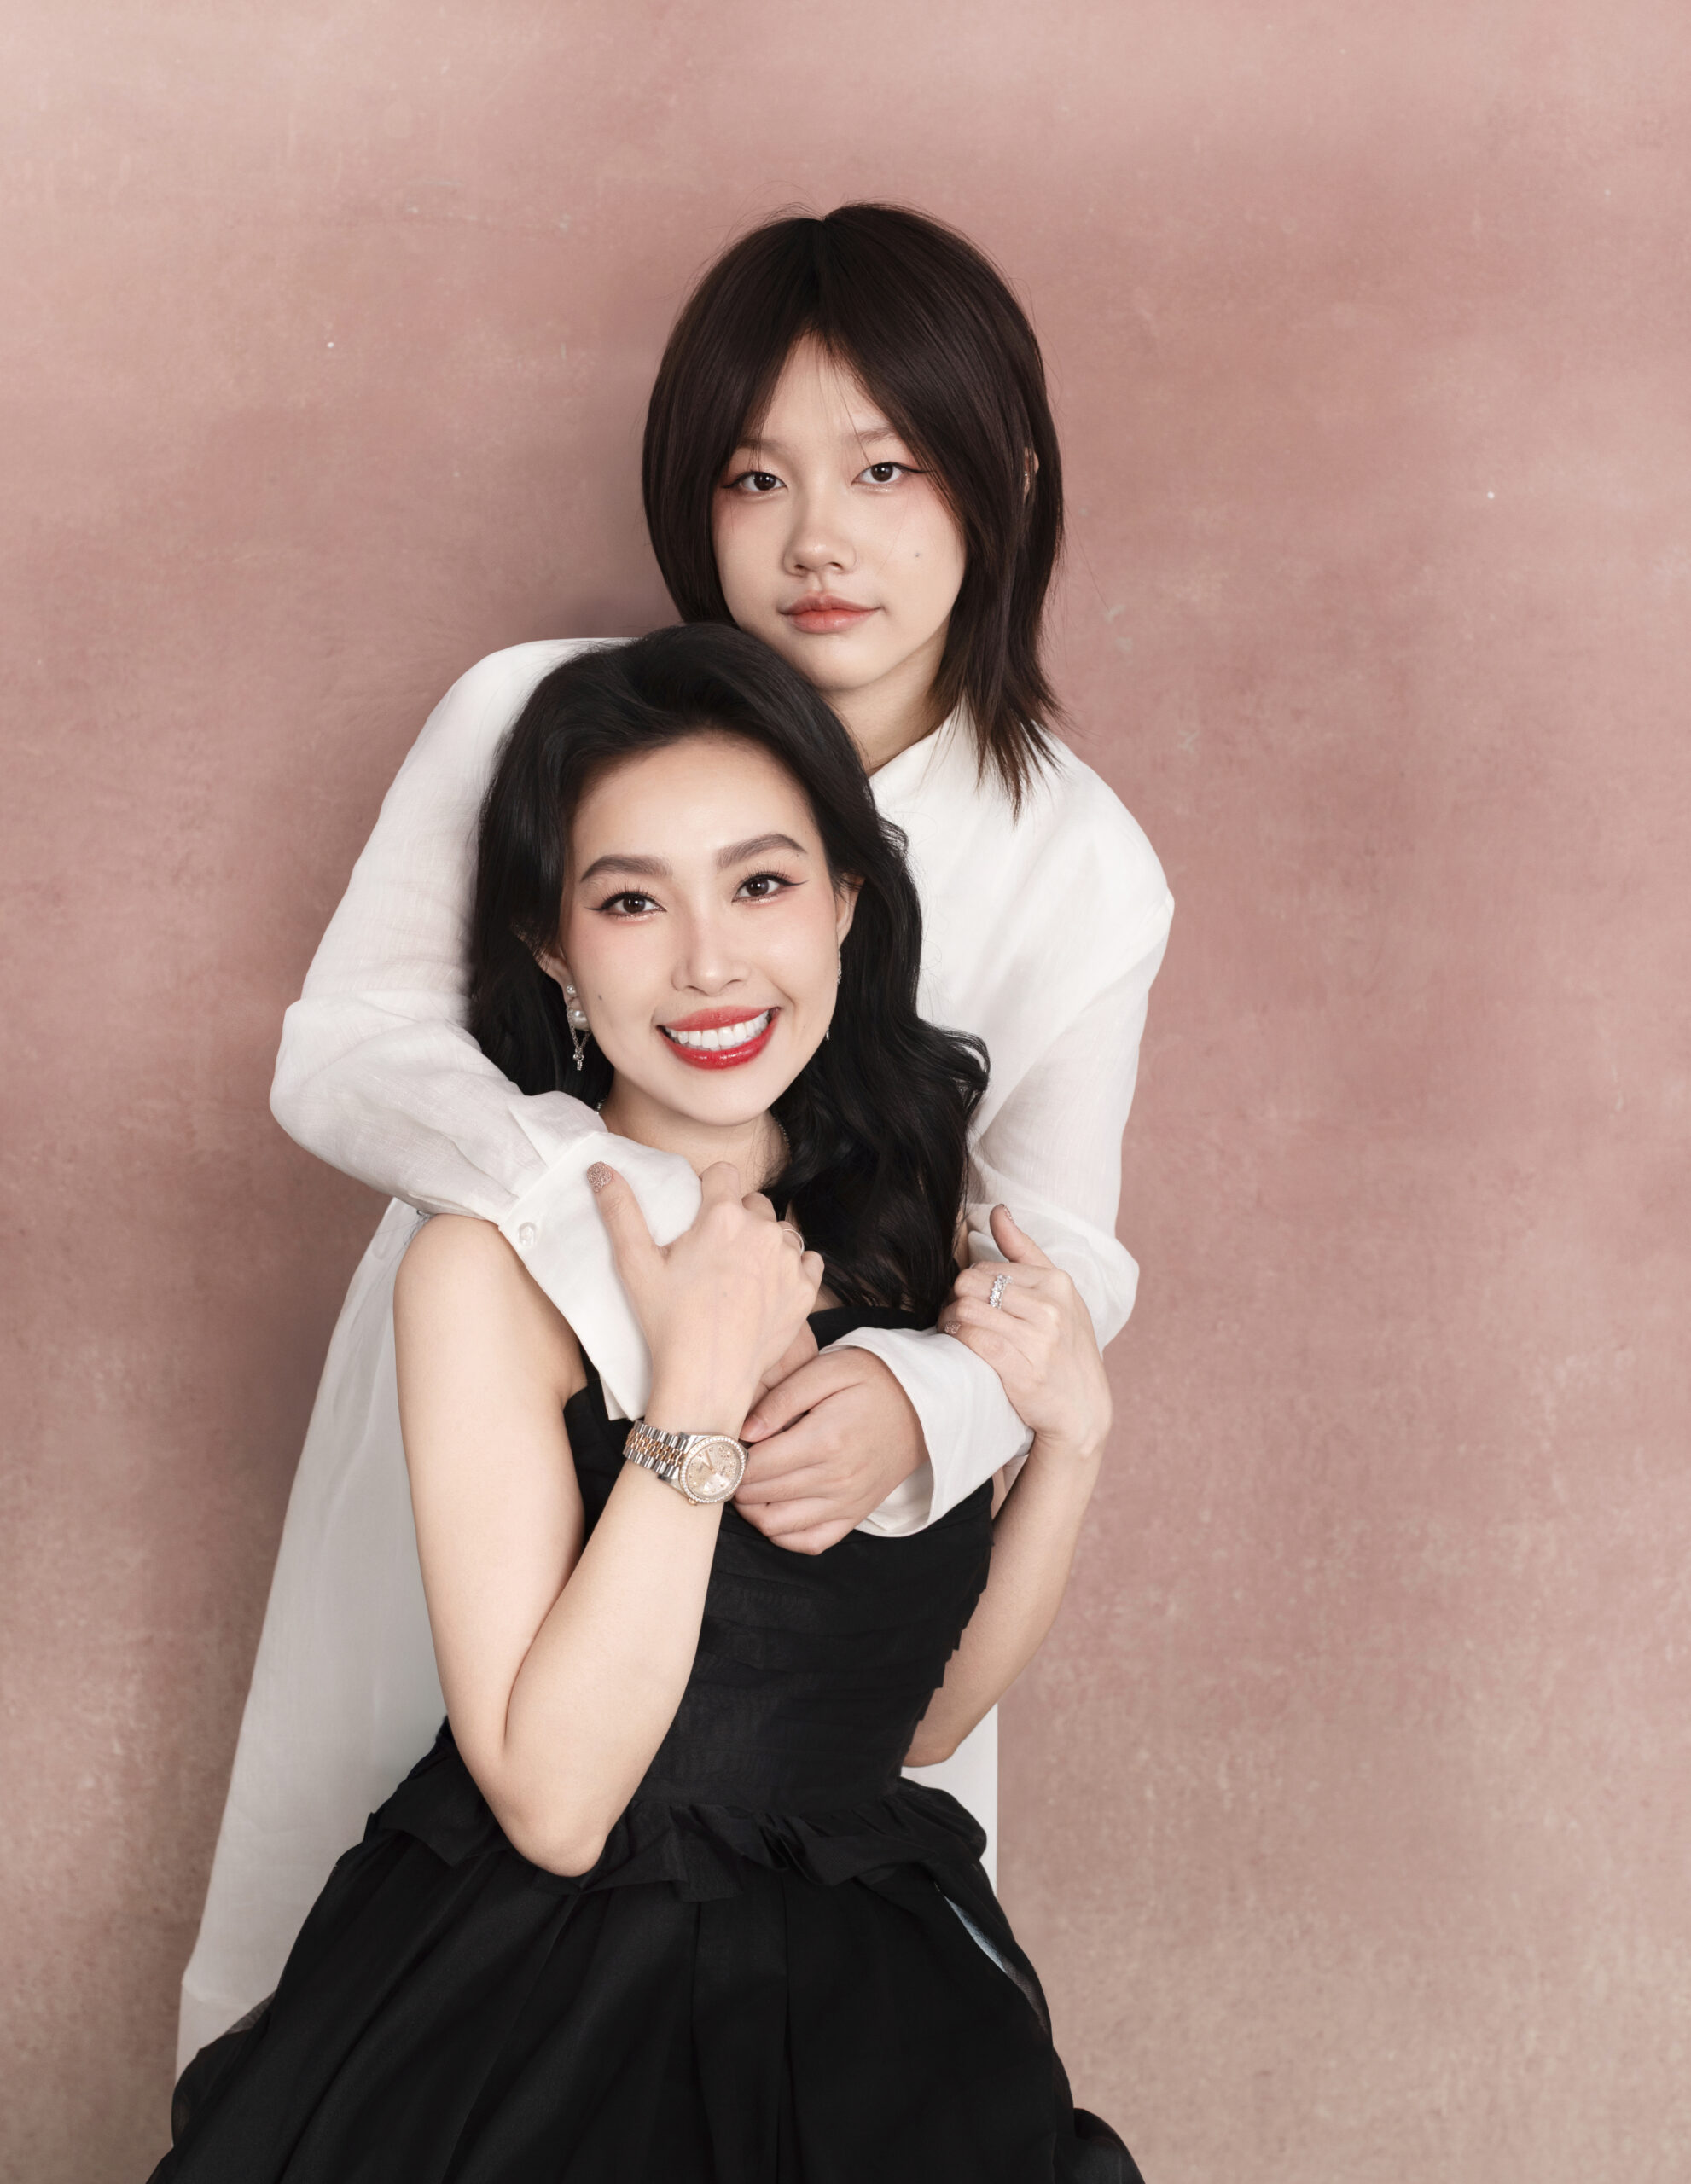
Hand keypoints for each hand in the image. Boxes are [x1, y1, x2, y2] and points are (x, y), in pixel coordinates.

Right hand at [588, 1161, 822, 1432]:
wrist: (708, 1378)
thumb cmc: (668, 1322)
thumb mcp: (635, 1264)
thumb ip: (620, 1209)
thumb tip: (600, 1168)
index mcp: (723, 1216)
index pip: (724, 1173)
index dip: (710, 1189)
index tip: (700, 1214)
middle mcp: (763, 1231)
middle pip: (754, 1202)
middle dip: (737, 1218)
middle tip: (714, 1252)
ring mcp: (789, 1260)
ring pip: (781, 1230)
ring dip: (765, 1241)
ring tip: (739, 1272)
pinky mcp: (805, 1289)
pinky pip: (807, 1260)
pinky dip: (791, 1268)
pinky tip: (768, 1287)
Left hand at [734, 1348, 926, 1555]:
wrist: (926, 1408)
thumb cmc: (874, 1380)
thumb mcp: (830, 1369)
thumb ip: (783, 1397)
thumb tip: (743, 1430)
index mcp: (826, 1439)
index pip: (756, 1465)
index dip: (727, 1458)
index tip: (717, 1445)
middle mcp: (835, 1479)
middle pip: (760, 1495)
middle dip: (732, 1481)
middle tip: (724, 1461)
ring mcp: (846, 1503)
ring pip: (775, 1525)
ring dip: (749, 1508)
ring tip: (742, 1481)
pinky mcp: (853, 1516)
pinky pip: (807, 1542)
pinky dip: (780, 1533)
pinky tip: (770, 1507)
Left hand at [938, 1207, 1111, 1460]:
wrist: (1083, 1409)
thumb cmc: (1066, 1347)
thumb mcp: (1059, 1295)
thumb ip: (1024, 1251)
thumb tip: (998, 1211)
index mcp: (1057, 1282)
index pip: (987, 1266)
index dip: (969, 1283)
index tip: (969, 1299)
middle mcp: (1050, 1306)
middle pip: (971, 1284)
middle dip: (955, 1298)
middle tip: (955, 1314)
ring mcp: (1037, 1338)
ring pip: (966, 1310)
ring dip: (950, 1320)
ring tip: (955, 1329)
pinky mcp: (1021, 1368)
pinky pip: (972, 1340)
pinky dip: (957, 1340)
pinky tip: (961, 1346)